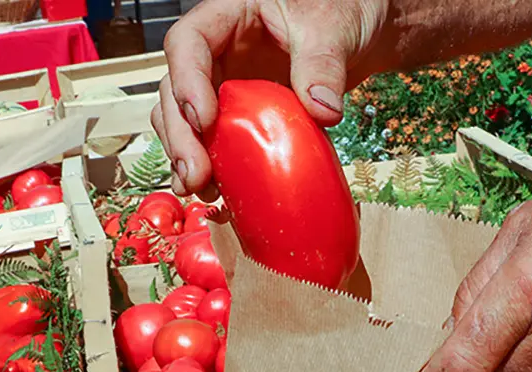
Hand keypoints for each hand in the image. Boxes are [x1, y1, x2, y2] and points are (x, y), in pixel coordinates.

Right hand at [153, 0, 388, 195]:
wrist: (358, 33)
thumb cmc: (339, 11)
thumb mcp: (331, 29)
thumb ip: (323, 65)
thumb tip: (323, 112)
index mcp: (227, 17)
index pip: (188, 43)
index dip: (187, 82)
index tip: (205, 119)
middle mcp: (216, 53)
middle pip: (174, 91)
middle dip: (180, 135)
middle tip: (196, 175)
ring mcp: (224, 86)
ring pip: (184, 120)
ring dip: (186, 157)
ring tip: (201, 191)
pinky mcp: (240, 117)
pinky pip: (215, 142)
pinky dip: (213, 168)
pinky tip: (218, 194)